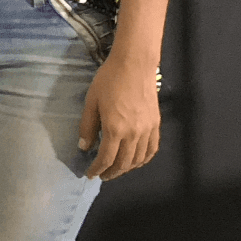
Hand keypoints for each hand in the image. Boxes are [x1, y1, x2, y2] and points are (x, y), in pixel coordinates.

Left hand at [79, 55, 160, 178]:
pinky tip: (136, 161)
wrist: (134, 65)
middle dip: (112, 172)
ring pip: (138, 159)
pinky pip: (152, 149)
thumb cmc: (108, 80)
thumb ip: (87, 126)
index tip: (90, 174)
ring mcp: (147, 131)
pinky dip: (144, 160)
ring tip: (116, 170)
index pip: (106, 158)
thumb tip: (84, 148)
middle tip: (102, 175)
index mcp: (115, 129)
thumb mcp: (91, 102)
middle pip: (123, 163)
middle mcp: (134, 134)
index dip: (98, 169)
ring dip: (127, 168)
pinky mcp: (156, 125)